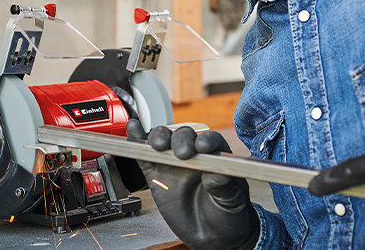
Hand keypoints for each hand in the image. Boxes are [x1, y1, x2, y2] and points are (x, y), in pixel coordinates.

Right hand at [126, 120, 258, 249]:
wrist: (211, 235)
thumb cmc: (226, 214)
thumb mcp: (231, 201)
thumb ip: (223, 186)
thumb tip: (215, 172)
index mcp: (215, 156)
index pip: (210, 140)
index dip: (205, 140)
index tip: (202, 147)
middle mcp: (193, 154)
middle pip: (184, 136)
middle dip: (181, 140)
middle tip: (183, 153)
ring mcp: (173, 163)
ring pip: (164, 141)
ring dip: (159, 137)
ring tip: (158, 145)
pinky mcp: (156, 174)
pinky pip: (145, 156)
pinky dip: (137, 141)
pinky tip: (133, 128)